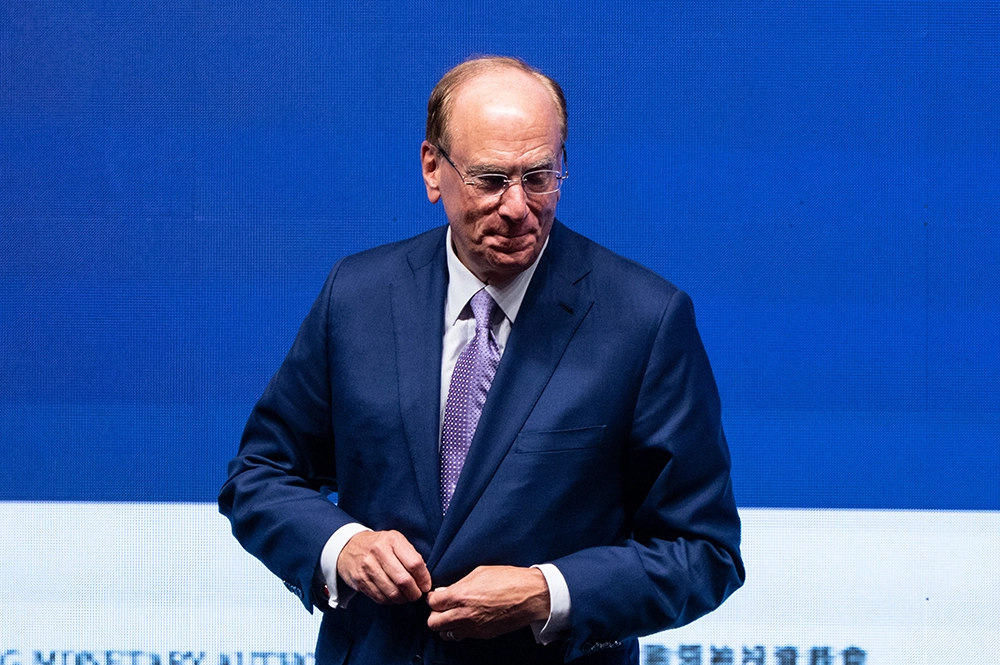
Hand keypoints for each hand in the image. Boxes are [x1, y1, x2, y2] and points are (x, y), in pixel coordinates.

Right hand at [336, 530, 431, 603]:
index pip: (415, 564)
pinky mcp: (360, 580)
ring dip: (403, 599)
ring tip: (405, 596)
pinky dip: (390, 601)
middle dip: (414, 593)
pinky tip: (392, 595)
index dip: (424, 579)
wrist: (348, 547)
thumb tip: (425, 577)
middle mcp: (379, 552)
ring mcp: (367, 567)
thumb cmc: (379, 545)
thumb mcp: (396, 541)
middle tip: (417, 594)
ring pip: (392, 593)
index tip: (426, 585)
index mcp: (393, 540)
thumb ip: (411, 555)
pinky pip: (380, 598)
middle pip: (404, 580)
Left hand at [426, 565, 549, 640]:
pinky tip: (469, 619)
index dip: (432, 598)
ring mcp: (473, 627)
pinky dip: (461, 629)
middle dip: (434, 614)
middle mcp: (464, 614)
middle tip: (442, 607)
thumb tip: (445, 591)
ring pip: (446, 634)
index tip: (437, 595)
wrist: (530, 596)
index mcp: (461, 595)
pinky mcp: (483, 635)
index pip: (432, 603)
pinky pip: (463, 636)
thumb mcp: (479, 572)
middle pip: (433, 623)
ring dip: (446, 624)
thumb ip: (459, 584)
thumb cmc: (507, 579)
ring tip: (454, 615)